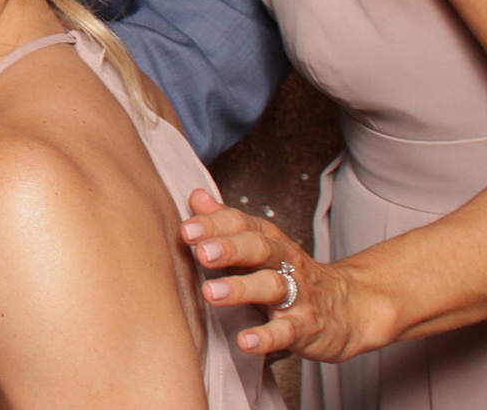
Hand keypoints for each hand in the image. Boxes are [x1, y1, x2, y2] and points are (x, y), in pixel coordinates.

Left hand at [185, 187, 370, 360]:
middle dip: (229, 248)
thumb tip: (196, 197)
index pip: (242, 224)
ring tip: (210, 293)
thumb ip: (227, 223)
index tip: (186, 230)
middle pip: (259, 248)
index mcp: (269, 240)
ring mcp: (297, 295)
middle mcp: (284, 262)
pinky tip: (245, 341)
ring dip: (240, 289)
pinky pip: (287, 331)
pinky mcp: (306, 327)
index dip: (215, 225)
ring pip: (272, 286)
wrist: (352, 308)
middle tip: (201, 252)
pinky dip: (266, 336)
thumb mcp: (262, 244)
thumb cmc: (292, 273)